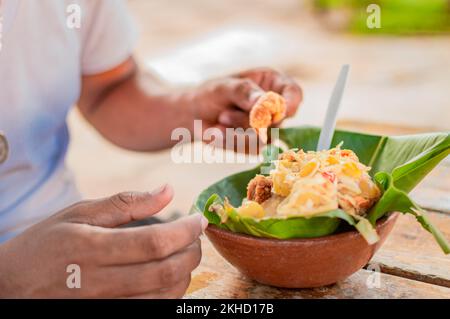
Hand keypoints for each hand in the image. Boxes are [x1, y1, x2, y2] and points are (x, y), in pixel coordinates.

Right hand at [0, 185, 206, 297]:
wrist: (12, 286)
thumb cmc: (46, 244)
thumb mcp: (79, 213)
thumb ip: (127, 203)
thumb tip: (168, 190)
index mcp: (91, 248)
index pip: (154, 242)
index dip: (185, 231)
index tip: (199, 220)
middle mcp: (99, 282)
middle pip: (165, 272)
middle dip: (192, 252)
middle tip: (196, 236)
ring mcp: (104, 304)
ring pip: (163, 296)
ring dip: (185, 274)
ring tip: (185, 253)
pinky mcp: (108, 315)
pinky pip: (151, 309)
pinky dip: (170, 293)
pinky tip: (170, 275)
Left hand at [190, 67, 302, 134]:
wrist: (195, 114)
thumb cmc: (211, 93)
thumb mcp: (224, 87)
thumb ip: (244, 92)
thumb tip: (266, 102)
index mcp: (272, 83)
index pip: (294, 93)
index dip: (291, 104)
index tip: (282, 112)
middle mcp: (274, 106)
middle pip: (276, 120)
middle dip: (248, 121)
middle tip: (224, 115)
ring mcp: (268, 127)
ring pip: (263, 138)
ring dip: (236, 132)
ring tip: (221, 120)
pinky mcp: (257, 144)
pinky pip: (250, 149)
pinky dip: (231, 142)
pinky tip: (220, 133)